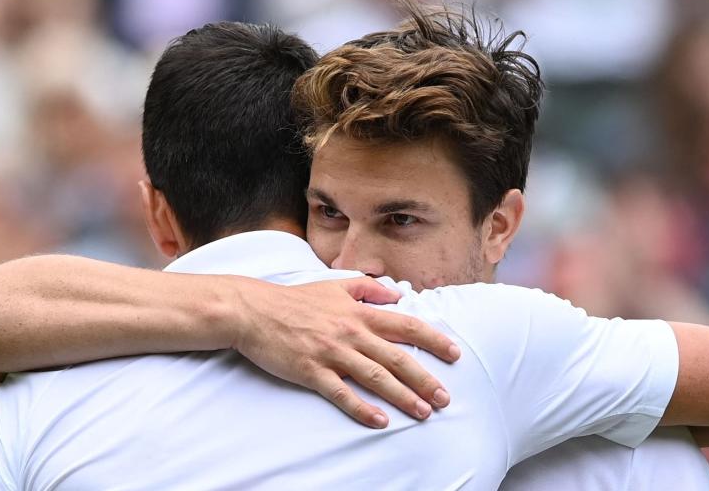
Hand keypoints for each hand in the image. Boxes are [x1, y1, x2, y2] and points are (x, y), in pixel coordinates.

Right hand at [231, 277, 460, 427]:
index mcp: (359, 312)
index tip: (454, 353)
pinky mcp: (312, 371)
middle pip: (397, 358)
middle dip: (425, 379)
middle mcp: (351, 332)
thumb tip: (396, 294)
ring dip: (402, 397)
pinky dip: (362, 408)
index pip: (406, 325)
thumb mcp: (334, 285)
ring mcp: (332, 353)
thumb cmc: (295, 299)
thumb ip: (367, 288)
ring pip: (375, 378)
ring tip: (422, 412)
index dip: (433, 340)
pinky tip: (380, 421)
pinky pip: (342, 394)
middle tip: (444, 398)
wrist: (254, 311)